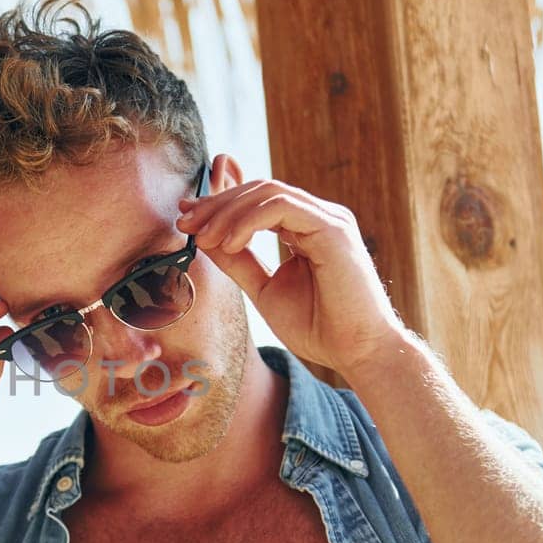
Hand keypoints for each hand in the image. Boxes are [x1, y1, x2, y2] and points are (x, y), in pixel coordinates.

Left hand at [176, 177, 406, 375]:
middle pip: (259, 190)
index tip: (186, 219)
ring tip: (203, 238)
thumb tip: (204, 238)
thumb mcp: (264, 288)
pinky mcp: (333, 228)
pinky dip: (249, 220)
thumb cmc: (319, 328)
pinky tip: (230, 243)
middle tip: (185, 224)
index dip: (219, 204)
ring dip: (227, 212)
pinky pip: (282, 207)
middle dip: (216, 204)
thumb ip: (238, 261)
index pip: (258, 200)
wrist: (357, 352)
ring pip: (268, 192)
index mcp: (306, 228)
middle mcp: (319, 217)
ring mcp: (329, 219)